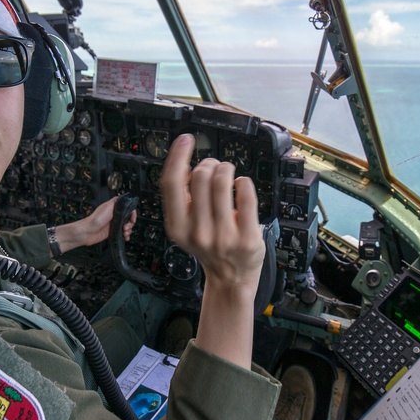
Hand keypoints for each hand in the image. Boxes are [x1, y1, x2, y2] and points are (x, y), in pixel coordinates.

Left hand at [56, 196, 135, 252]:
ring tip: (125, 233)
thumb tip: (124, 198)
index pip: (128, 209)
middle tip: (126, 227)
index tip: (132, 218)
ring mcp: (114, 224)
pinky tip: (125, 237)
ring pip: (127, 226)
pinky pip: (123, 234)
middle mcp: (115, 216)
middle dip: (130, 223)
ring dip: (129, 230)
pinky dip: (126, 236)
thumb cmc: (96, 219)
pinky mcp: (113, 232)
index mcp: (115, 208)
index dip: (132, 214)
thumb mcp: (107, 206)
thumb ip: (116, 201)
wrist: (88, 232)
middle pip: (129, 219)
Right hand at [160, 134, 263, 367]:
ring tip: (228, 175)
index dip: (177, 156)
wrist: (231, 278)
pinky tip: (241, 187)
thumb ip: (183, 200)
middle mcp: (198, 232)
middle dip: (209, 164)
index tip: (186, 140)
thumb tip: (188, 163)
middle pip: (200, 176)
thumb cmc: (208, 247)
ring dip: (227, 169)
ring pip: (222, 181)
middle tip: (215, 169)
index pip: (172, 183)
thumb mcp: (186, 227)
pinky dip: (244, 183)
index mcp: (178, 227)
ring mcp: (224, 235)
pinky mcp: (247, 237)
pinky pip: (245, 193)